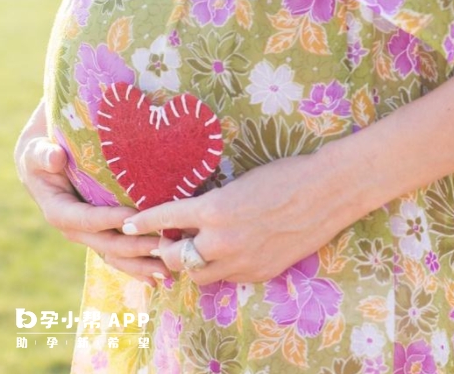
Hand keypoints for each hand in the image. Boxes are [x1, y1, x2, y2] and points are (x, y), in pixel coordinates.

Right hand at [14, 100, 171, 286]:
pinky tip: (161, 275)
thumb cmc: (44, 154)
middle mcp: (76, 230)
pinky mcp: (104, 237)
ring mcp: (91, 237)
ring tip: (168, 269)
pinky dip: (140, 266)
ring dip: (142, 264)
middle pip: (107, 244)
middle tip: (162, 246)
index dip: (108, 219)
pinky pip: (123, 256)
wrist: (47, 165)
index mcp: (59, 212)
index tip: (133, 217)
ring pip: (117, 256)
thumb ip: (44, 155)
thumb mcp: (37, 151)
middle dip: (135, 247)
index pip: (85, 219)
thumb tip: (55, 157)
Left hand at [119, 150, 363, 285]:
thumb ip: (213, 205)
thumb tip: (196, 216)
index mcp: (213, 209)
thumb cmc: (286, 175)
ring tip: (198, 251)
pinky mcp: (260, 273)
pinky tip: (232, 254)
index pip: (164, 218)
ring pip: (199, 275)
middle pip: (174, 258)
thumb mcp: (240, 183)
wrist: (327, 192)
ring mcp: (242, 261)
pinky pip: (229, 278)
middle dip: (165, 250)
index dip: (141, 222)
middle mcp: (221, 240)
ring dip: (192, 263)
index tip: (126, 225)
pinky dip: (223, 268)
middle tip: (168, 242)